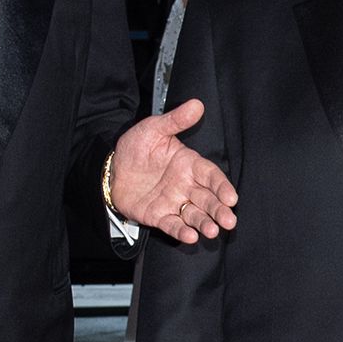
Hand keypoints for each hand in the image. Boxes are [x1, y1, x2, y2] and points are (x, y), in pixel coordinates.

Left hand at [112, 101, 240, 242]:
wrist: (111, 168)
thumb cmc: (135, 147)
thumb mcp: (154, 129)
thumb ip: (175, 121)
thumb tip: (197, 105)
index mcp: (188, 164)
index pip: (211, 176)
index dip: (222, 187)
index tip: (231, 197)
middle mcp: (185, 185)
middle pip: (207, 199)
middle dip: (219, 210)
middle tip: (229, 220)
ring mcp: (173, 201)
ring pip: (194, 214)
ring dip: (204, 223)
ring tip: (212, 231)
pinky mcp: (159, 215)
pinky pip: (173, 224)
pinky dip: (182, 231)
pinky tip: (191, 236)